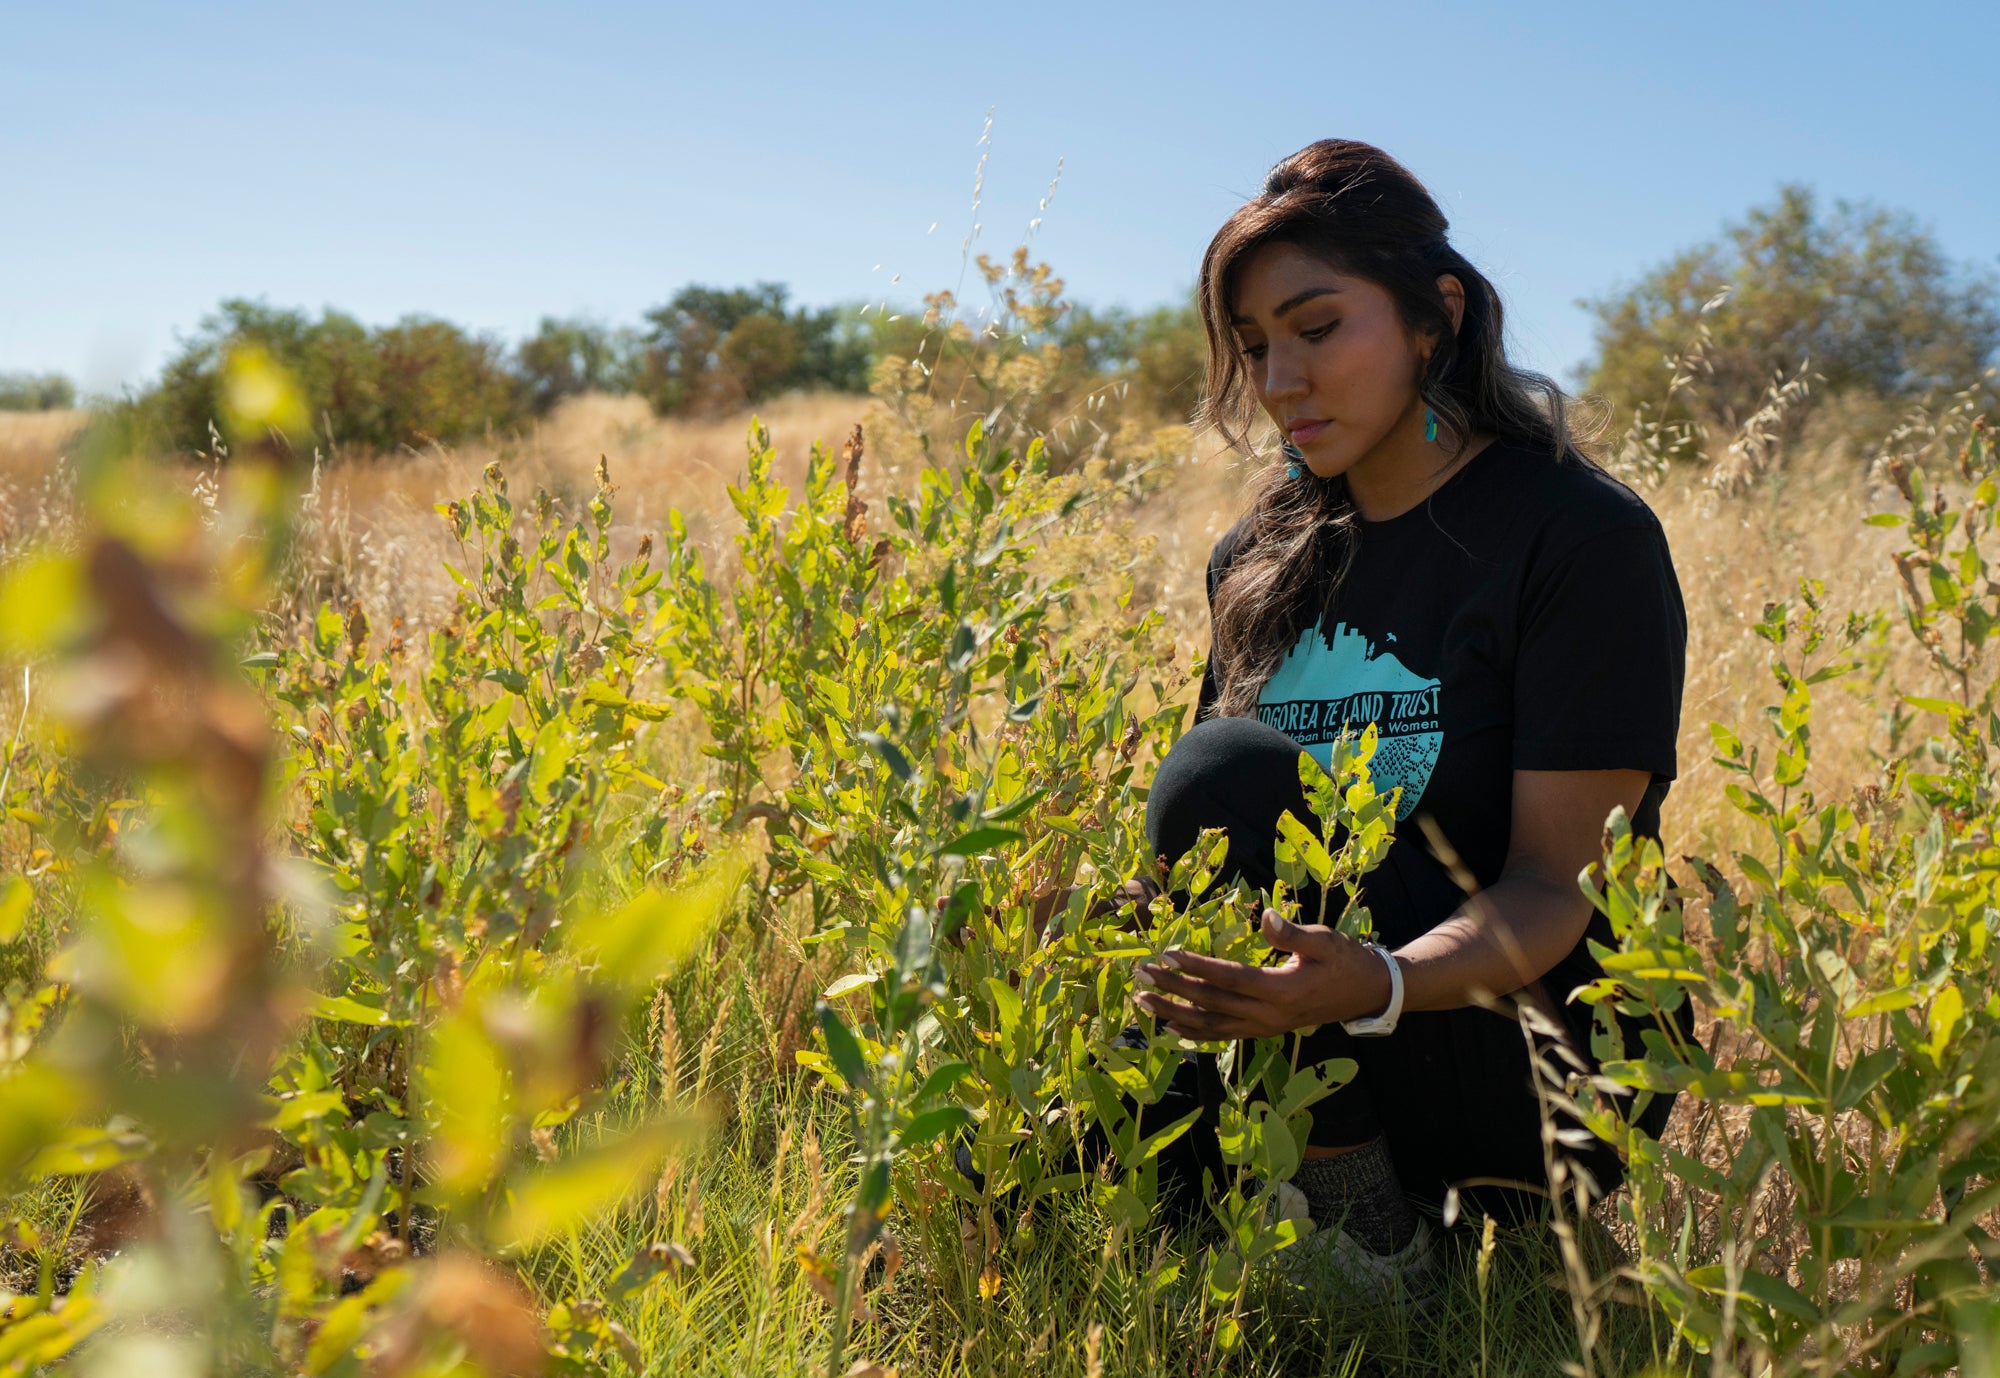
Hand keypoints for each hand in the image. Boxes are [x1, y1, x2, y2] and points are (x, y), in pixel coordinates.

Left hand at [1131, 909, 1393, 1039]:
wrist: (1368, 993)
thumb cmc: (1346, 961)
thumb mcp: (1325, 941)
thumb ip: (1293, 933)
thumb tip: (1266, 916)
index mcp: (1282, 991)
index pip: (1229, 979)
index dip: (1196, 968)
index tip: (1166, 956)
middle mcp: (1269, 1015)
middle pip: (1211, 1004)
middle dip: (1173, 989)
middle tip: (1141, 975)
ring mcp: (1265, 1027)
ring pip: (1211, 1026)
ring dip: (1174, 1014)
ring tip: (1142, 1002)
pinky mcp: (1263, 1031)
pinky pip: (1223, 1035)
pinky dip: (1194, 1032)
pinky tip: (1170, 1026)